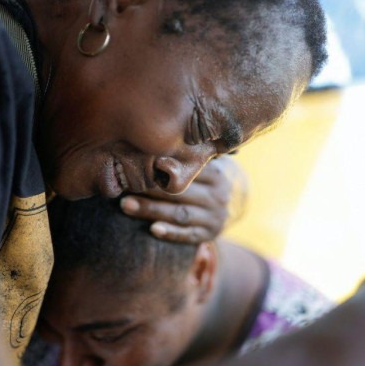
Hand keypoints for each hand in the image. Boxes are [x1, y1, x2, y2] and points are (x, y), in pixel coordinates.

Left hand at [120, 156, 248, 243]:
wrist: (241, 200)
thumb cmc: (214, 173)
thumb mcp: (213, 160)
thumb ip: (194, 153)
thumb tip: (163, 130)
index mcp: (217, 174)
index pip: (188, 171)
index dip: (161, 168)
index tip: (136, 163)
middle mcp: (218, 196)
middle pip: (180, 193)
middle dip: (150, 191)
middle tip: (123, 187)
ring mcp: (215, 217)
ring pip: (180, 214)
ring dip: (151, 211)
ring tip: (126, 205)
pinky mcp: (210, 234)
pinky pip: (188, 235)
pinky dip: (171, 233)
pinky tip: (153, 229)